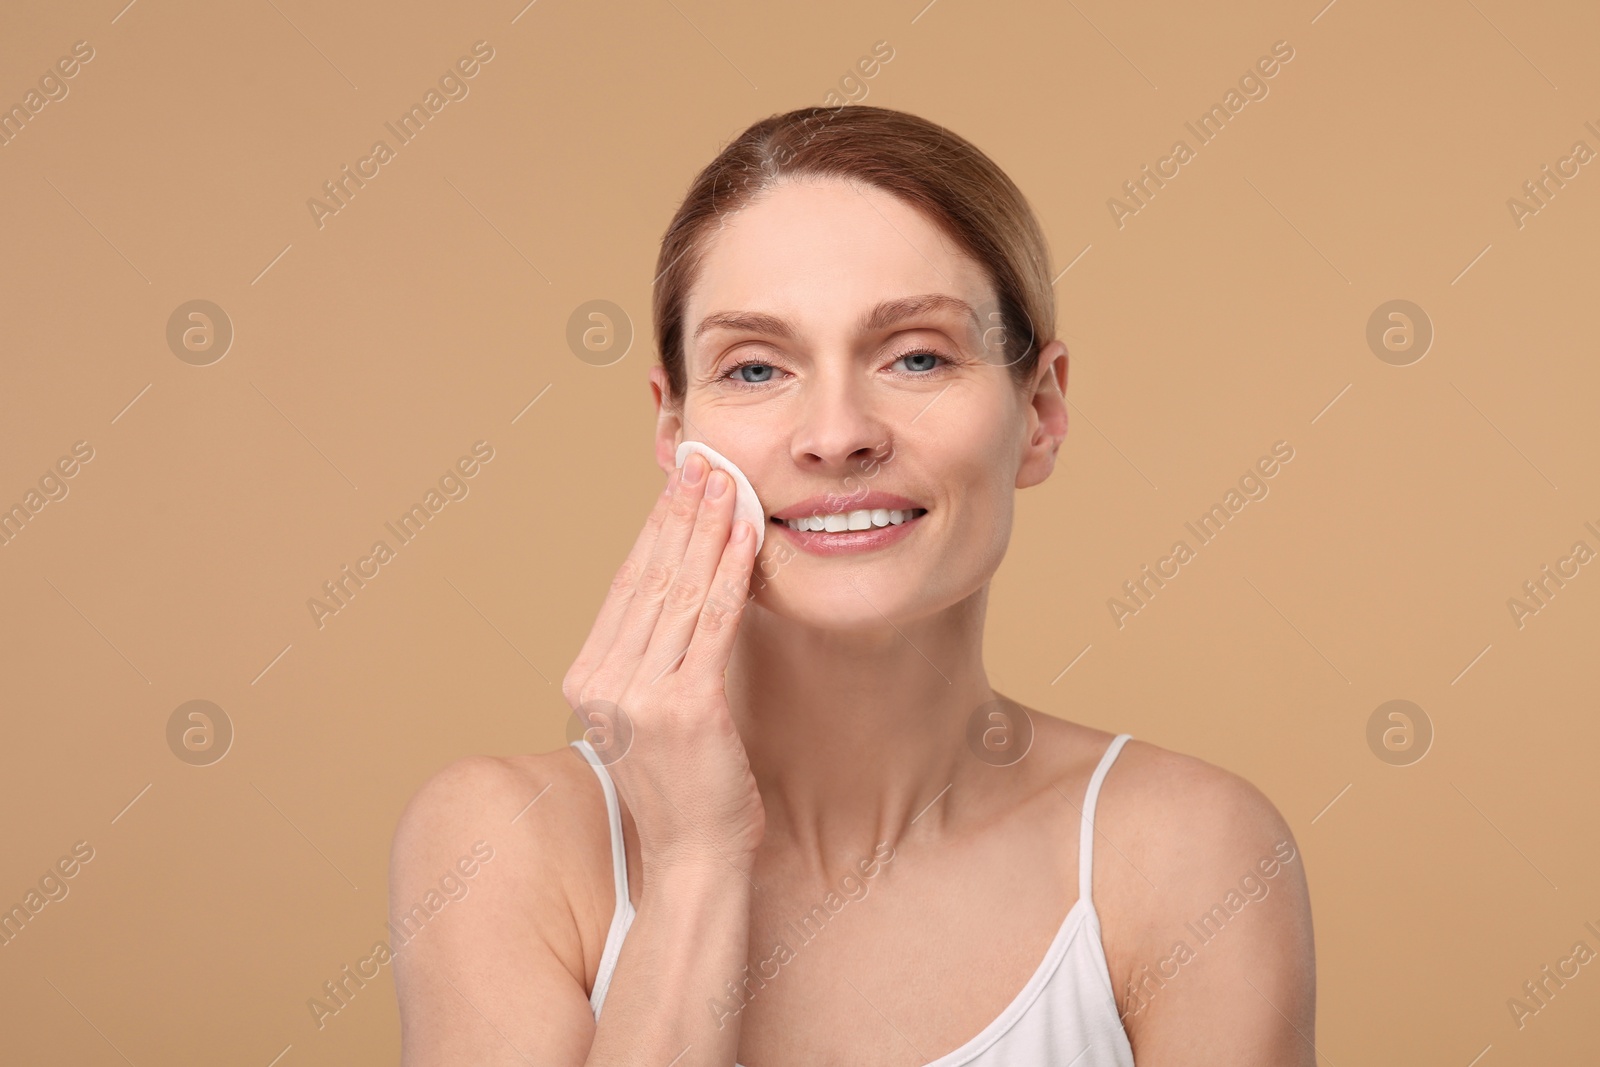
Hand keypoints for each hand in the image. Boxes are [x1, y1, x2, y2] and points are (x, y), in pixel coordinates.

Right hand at [562, 452, 765, 881]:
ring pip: (681, 592)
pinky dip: (733, 573)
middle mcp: (604, 683)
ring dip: (709, 530)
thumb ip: (650, 660)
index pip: (626, 586)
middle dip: (681, 513)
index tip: (678, 485)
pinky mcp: (686, 708)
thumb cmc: (683, 790)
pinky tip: (747, 537)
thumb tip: (677, 594)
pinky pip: (715, 624)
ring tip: (729, 484)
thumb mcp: (648, 716)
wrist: (693, 860)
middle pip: (649, 578)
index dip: (655, 528)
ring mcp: (640, 696)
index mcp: (588, 680)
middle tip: (704, 463)